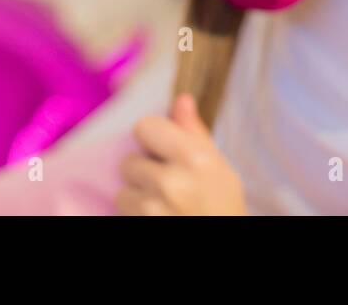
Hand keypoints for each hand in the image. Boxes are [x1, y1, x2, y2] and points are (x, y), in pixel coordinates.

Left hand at [116, 93, 247, 214]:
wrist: (224, 248)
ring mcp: (153, 210)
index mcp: (195, 158)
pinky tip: (159, 218)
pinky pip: (123, 213)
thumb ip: (194, 133)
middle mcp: (172, 182)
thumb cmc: (223, 206)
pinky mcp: (141, 225)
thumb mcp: (219, 167)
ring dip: (137, 197)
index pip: (144, 126)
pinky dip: (135, 216)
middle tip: (168, 185)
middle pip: (129, 161)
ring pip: (123, 191)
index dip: (152, 138)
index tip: (164, 151)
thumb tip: (181, 99)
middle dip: (144, 172)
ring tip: (164, 206)